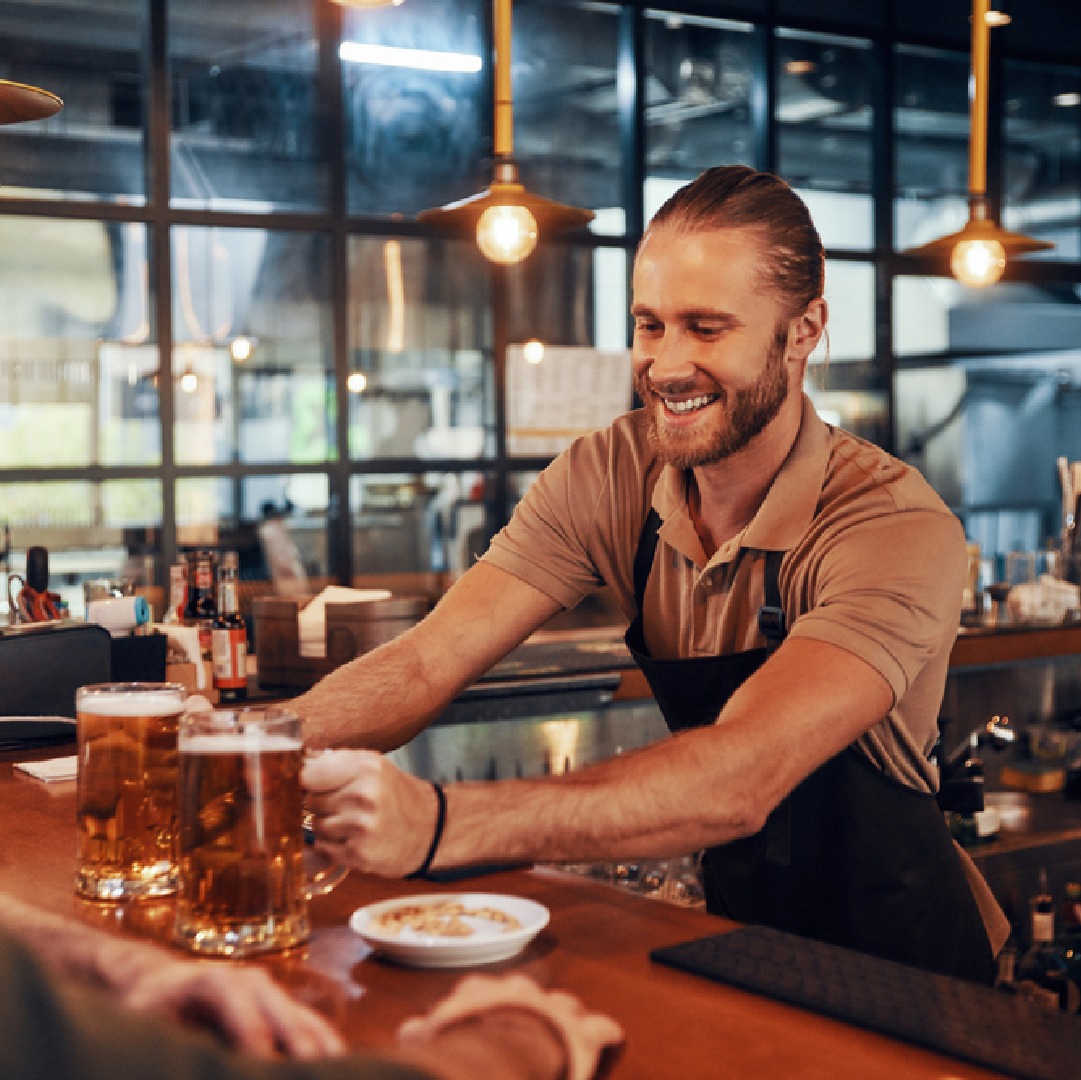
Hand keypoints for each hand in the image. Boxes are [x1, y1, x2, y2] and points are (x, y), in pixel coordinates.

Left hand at [110, 945, 344, 1058]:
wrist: (158, 982)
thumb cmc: (145, 1008)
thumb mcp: (140, 1021)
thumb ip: (166, 1045)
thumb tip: (183, 1061)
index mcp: (215, 981)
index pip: (245, 1019)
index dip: (257, 1048)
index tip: (262, 1071)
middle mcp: (252, 982)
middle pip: (287, 1019)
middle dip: (301, 1054)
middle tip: (312, 1078)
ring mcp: (272, 993)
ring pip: (307, 1024)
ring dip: (323, 1054)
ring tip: (338, 1077)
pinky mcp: (281, 1009)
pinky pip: (312, 1029)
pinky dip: (326, 1050)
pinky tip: (338, 1070)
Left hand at [302, 749, 437, 876]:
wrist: (430, 829)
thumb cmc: (396, 795)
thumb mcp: (374, 766)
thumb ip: (336, 763)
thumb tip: (293, 765)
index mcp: (367, 767)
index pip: (309, 774)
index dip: (304, 781)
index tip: (306, 784)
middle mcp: (364, 795)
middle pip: (310, 800)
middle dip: (320, 803)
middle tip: (343, 803)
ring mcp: (361, 826)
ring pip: (316, 824)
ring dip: (327, 825)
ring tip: (352, 822)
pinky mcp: (358, 854)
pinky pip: (322, 847)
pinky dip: (332, 845)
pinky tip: (353, 838)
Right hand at [398, 974, 622, 1079]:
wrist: (499, 1061)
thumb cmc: (461, 1053)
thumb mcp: (431, 1040)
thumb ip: (420, 1035)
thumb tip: (406, 1033)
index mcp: (480, 993)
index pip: (479, 994)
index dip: (485, 1012)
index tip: (482, 1034)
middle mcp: (519, 990)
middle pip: (528, 997)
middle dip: (527, 1017)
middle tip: (524, 1046)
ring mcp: (556, 1007)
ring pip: (568, 1009)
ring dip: (565, 1028)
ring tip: (562, 1052)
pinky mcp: (589, 1032)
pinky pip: (607, 1032)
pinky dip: (604, 1046)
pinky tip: (602, 1057)